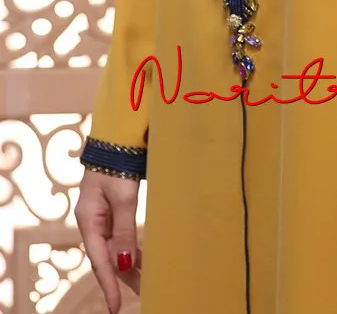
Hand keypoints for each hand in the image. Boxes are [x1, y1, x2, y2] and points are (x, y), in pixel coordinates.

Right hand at [75, 169, 141, 313]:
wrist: (117, 138)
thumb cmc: (118, 165)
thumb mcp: (123, 198)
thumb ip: (124, 231)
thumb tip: (125, 264)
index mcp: (89, 220)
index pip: (99, 261)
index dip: (109, 285)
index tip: (116, 307)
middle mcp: (93, 221)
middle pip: (107, 256)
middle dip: (124, 277)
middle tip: (143, 293)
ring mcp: (102, 215)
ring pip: (114, 246)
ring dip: (129, 263)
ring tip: (147, 280)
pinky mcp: (112, 207)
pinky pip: (119, 234)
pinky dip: (130, 247)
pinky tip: (141, 257)